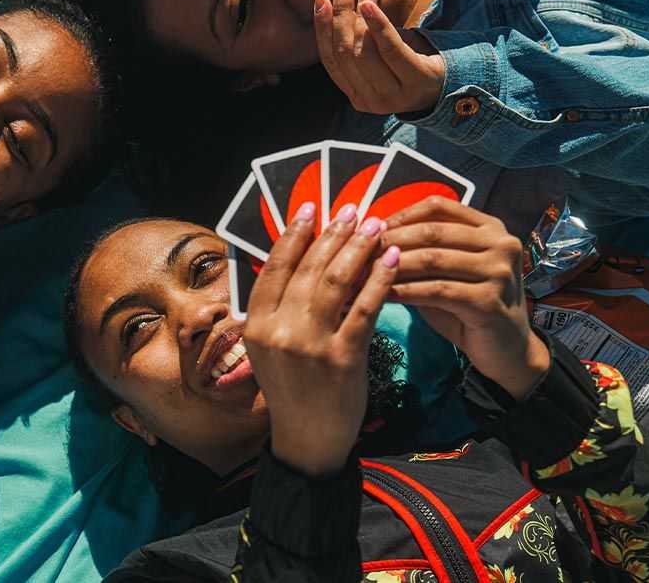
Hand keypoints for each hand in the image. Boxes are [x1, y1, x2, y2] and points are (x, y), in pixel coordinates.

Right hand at [245, 202, 399, 474]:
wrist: (308, 441)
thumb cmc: (292, 391)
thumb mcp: (270, 349)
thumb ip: (278, 310)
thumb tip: (300, 260)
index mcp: (256, 325)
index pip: (274, 268)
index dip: (293, 235)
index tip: (311, 209)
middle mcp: (278, 331)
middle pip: (308, 269)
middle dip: (333, 234)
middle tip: (353, 210)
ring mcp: (310, 345)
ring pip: (336, 282)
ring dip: (358, 248)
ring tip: (376, 227)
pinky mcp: (343, 358)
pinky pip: (364, 308)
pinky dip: (379, 280)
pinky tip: (392, 260)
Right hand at [315, 0, 444, 114]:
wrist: (450, 83)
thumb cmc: (409, 64)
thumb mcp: (378, 56)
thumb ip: (357, 39)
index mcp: (356, 97)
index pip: (331, 61)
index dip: (323, 29)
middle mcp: (370, 101)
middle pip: (345, 53)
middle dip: (340, 15)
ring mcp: (393, 96)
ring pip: (363, 51)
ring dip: (358, 14)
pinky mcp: (415, 82)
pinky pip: (390, 50)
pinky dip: (378, 25)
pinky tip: (368, 5)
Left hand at [381, 197, 549, 399]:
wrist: (506, 349)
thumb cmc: (468, 306)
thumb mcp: (446, 271)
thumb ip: (421, 252)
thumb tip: (370, 238)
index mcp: (490, 227)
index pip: (438, 207)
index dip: (401, 215)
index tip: (371, 228)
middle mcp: (500, 243)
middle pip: (431, 231)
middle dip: (389, 240)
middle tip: (356, 252)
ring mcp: (498, 271)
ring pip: (431, 259)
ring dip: (391, 266)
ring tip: (362, 274)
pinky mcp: (489, 300)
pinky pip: (436, 290)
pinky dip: (405, 290)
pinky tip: (382, 295)